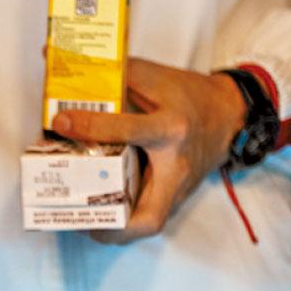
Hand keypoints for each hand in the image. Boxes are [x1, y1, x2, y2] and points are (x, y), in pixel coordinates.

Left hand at [50, 56, 246, 243]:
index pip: (129, 130)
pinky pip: (147, 217)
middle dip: (111, 223)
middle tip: (74, 215)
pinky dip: (122, 221)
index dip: (92, 126)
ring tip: (78, 222)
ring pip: (148, 223)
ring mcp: (178, 187)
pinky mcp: (176, 197)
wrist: (228, 115)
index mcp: (172, 128)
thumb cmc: (188, 95)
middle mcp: (176, 165)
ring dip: (113, 230)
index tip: (61, 121)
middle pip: (149, 213)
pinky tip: (95, 215)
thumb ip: (114, 72)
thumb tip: (63, 60)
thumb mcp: (155, 77)